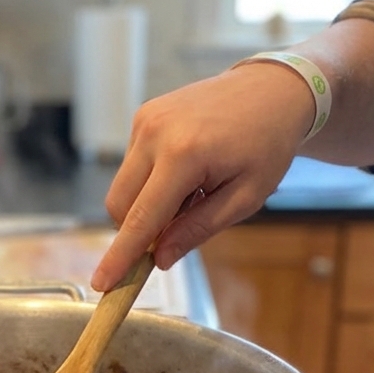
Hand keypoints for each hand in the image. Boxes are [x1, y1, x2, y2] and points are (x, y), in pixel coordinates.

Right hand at [90, 62, 315, 291]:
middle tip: (178, 231)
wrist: (272, 89)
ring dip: (147, 205)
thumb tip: (160, 259)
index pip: (142, 219)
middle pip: (120, 205)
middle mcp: (155, 133)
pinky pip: (133, 166)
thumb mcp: (245, 198)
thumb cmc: (267, 144)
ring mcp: (145, 120)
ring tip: (191, 193)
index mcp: (184, 155)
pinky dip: (151, 182)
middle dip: (138, 230)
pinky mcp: (144, 116)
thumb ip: (198, 229)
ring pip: (123, 188)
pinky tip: (186, 173)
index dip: (120, 256)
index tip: (101, 283)